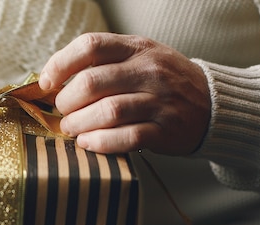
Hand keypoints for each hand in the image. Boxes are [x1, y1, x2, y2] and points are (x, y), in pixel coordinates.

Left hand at [39, 32, 210, 155]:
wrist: (212, 104)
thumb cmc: (163, 82)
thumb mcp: (139, 59)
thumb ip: (103, 63)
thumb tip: (54, 78)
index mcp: (137, 48)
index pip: (90, 46)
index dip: (60, 64)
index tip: (47, 83)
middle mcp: (148, 71)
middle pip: (92, 82)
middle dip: (67, 101)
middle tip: (63, 112)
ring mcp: (159, 101)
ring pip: (108, 111)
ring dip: (79, 124)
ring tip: (72, 129)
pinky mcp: (165, 130)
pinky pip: (127, 137)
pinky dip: (101, 142)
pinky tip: (88, 143)